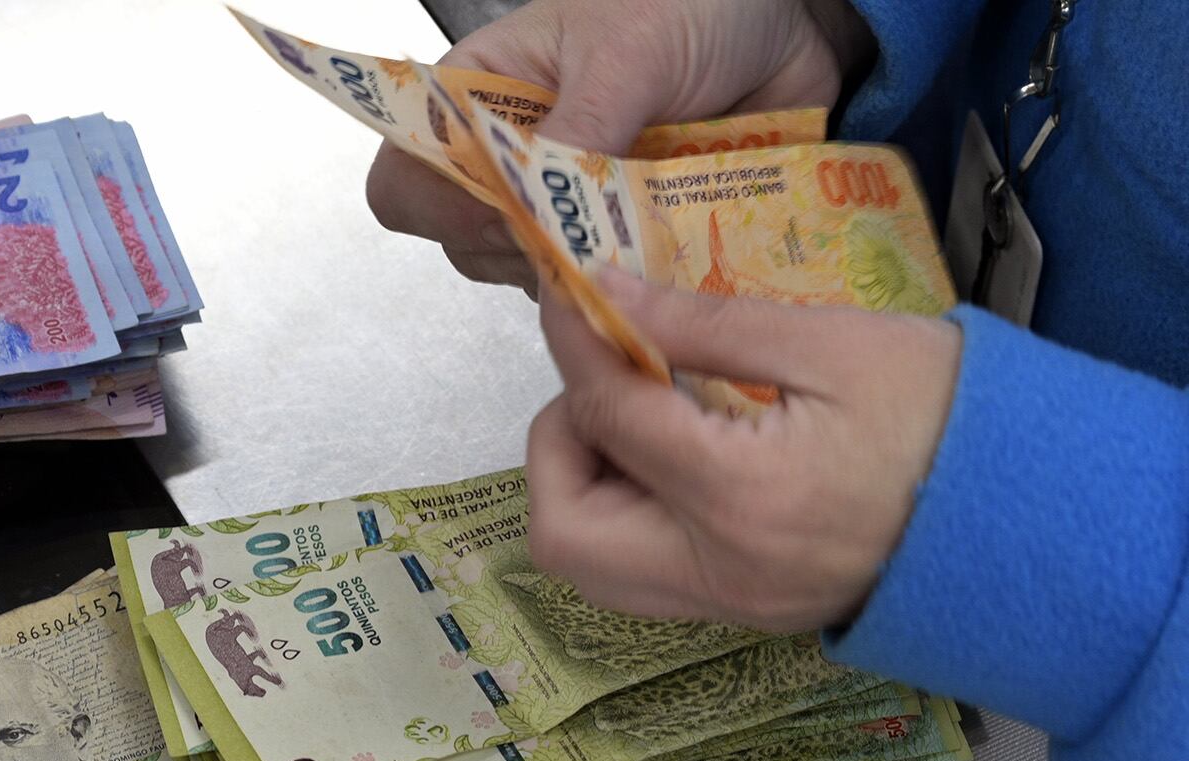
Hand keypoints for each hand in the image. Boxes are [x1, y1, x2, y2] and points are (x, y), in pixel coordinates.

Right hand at [366, 0, 874, 292]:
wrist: (789, 24)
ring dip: (584, 275)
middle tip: (593, 222)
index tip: (507, 207)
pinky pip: (607, 293)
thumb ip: (581, 129)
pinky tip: (670, 259)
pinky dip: (635, 291)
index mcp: (482, 96)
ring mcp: (568, 208)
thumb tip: (546, 216)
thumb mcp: (630, 51)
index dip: (442, 206)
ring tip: (645, 234)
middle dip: (525, 248)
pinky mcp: (623, 242)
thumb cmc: (693, 2)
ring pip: (534, 280)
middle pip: (466, 244)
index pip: (408, 176)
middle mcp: (512, 160)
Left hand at [526, 270, 960, 630]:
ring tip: (643, 414)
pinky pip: (639, 575)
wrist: (1041, 513)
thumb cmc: (952, 417)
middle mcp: (718, 572)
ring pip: (589, 565)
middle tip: (610, 379)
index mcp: (742, 497)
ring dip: (585, 484)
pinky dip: (627, 511)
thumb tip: (604, 294)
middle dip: (560, 444)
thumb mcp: (835, 344)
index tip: (569, 293)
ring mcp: (729, 606)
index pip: (607, 417)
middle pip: (561, 530)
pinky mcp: (743, 614)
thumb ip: (704, 324)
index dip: (574, 344)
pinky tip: (676, 450)